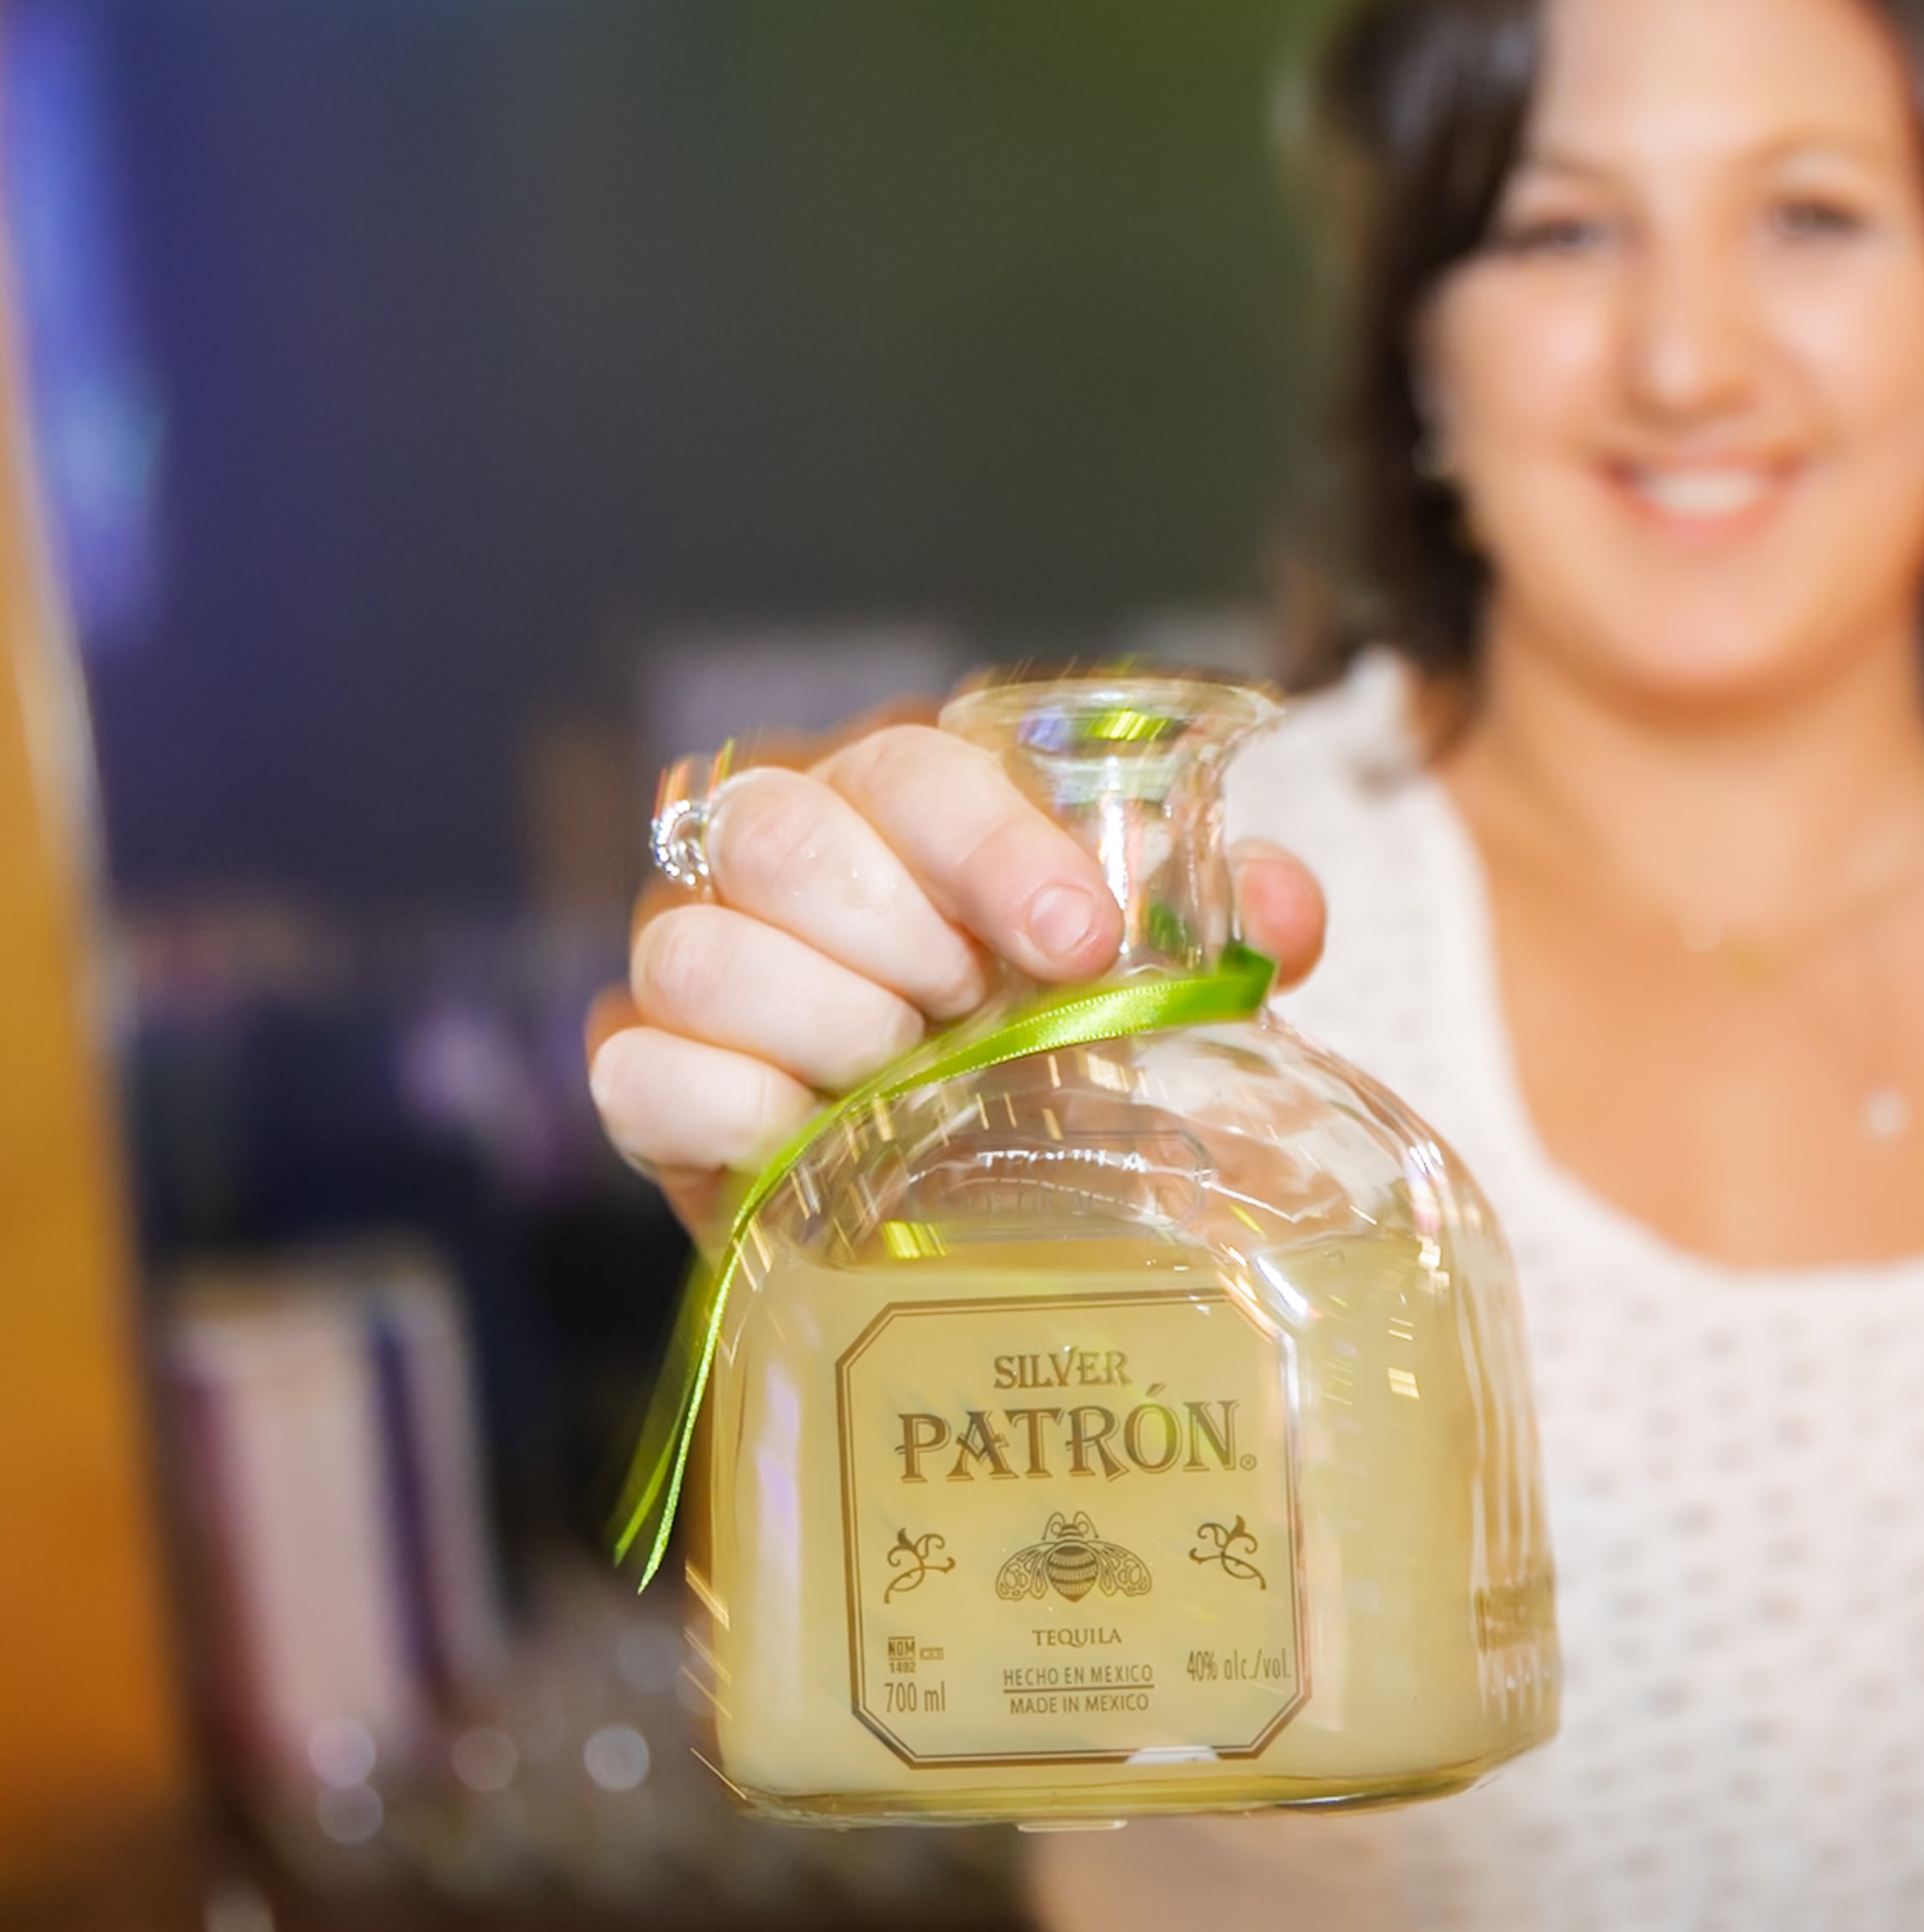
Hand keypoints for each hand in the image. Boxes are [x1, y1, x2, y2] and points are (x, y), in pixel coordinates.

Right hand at [584, 720, 1324, 1237]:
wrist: (938, 1168)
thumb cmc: (1031, 1022)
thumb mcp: (1137, 964)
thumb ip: (1218, 916)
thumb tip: (1283, 919)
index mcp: (893, 784)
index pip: (912, 763)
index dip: (996, 850)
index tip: (1081, 941)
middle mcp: (764, 838)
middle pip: (785, 838)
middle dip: (904, 945)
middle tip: (973, 1015)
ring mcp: (682, 948)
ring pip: (704, 953)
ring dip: (830, 1032)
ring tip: (906, 1079)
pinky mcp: (632, 1064)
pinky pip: (644, 1071)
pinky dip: (742, 1113)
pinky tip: (816, 1138)